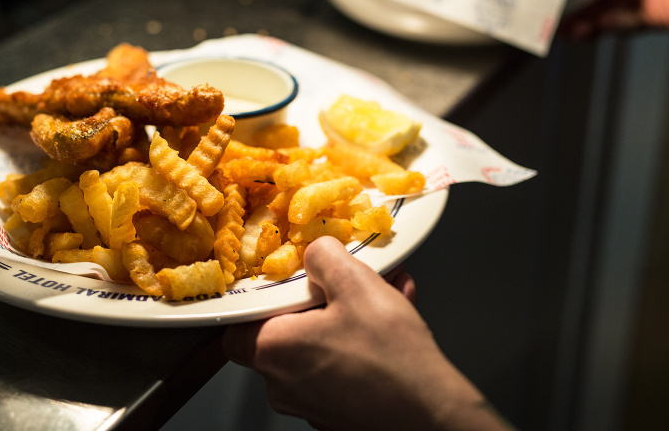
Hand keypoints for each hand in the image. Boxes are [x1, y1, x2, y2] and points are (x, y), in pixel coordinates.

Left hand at [222, 236, 512, 430]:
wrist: (432, 415)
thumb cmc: (391, 359)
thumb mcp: (356, 284)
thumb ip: (324, 257)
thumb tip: (314, 252)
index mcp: (273, 350)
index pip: (235, 325)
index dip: (257, 298)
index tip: (283, 281)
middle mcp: (283, 383)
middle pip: (284, 329)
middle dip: (320, 298)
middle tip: (347, 281)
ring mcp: (310, 402)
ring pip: (319, 344)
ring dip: (347, 315)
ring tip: (385, 293)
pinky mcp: (337, 412)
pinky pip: (339, 365)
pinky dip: (359, 342)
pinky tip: (393, 321)